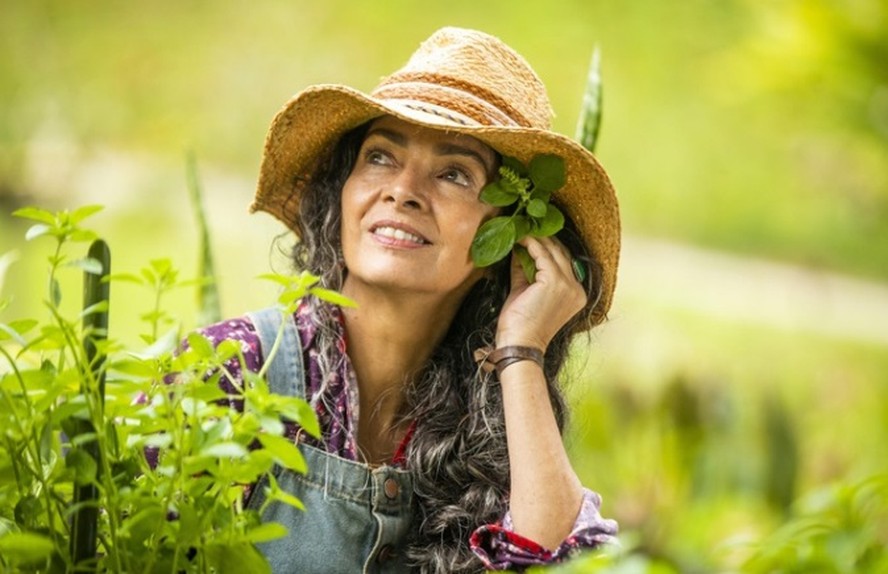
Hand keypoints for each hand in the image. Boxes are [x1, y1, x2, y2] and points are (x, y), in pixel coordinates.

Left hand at [495, 236, 586, 351]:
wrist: (519, 344)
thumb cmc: (520, 324)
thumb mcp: (526, 292)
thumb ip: (526, 271)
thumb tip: (519, 249)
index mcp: (576, 294)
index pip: (564, 262)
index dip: (548, 247)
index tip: (531, 234)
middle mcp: (577, 289)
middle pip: (561, 253)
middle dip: (543, 238)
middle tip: (525, 226)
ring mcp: (568, 285)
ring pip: (553, 251)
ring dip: (536, 238)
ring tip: (520, 229)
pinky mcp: (555, 281)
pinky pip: (541, 254)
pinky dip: (530, 244)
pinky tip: (519, 238)